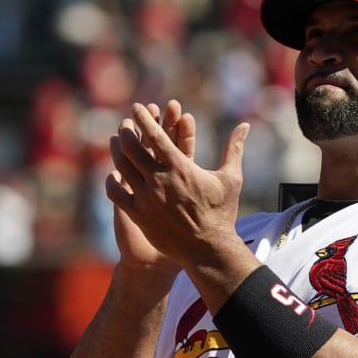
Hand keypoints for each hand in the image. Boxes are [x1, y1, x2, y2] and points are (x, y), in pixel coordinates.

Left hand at [106, 100, 251, 271]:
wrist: (208, 249)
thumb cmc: (222, 213)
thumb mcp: (231, 179)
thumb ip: (234, 148)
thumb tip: (245, 125)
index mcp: (180, 168)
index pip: (156, 136)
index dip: (144, 119)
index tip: (138, 107)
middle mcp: (159, 180)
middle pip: (133, 148)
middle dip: (127, 131)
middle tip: (124, 123)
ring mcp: (146, 198)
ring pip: (122, 167)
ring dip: (116, 151)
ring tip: (115, 141)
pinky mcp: (138, 215)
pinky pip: (116, 194)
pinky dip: (111, 182)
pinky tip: (112, 175)